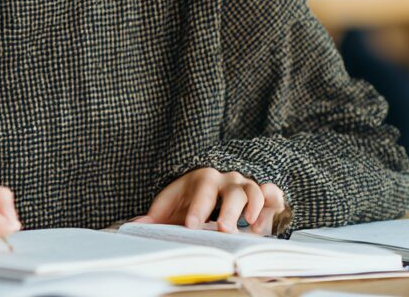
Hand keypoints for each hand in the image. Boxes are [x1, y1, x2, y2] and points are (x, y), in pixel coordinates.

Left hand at [135, 168, 286, 234]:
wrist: (224, 181)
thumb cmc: (195, 195)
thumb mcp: (176, 200)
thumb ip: (158, 213)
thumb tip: (136, 223)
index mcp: (203, 179)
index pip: (200, 190)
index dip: (196, 208)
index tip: (190, 226)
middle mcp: (227, 180)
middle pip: (230, 191)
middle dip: (229, 211)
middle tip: (223, 229)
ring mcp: (247, 185)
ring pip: (253, 192)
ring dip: (253, 207)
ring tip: (248, 227)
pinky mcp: (265, 194)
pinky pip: (272, 196)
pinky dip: (270, 209)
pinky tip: (262, 227)